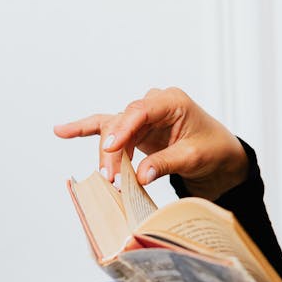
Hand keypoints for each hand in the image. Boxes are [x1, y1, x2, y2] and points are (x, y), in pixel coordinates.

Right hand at [54, 87, 248, 199]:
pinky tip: (61, 130)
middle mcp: (154, 104)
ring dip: (107, 155)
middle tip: (112, 179)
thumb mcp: (194, 157)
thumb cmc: (212, 149)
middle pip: (122, 122)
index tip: (111, 147)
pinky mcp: (135, 130)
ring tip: (105, 178)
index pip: (142, 110)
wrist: (219, 154)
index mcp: (172, 102)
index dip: (124, 128)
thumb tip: (140, 176)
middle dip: (114, 151)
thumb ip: (166, 163)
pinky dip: (85, 130)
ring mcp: (142, 117)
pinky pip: (107, 127)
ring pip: (113, 130)